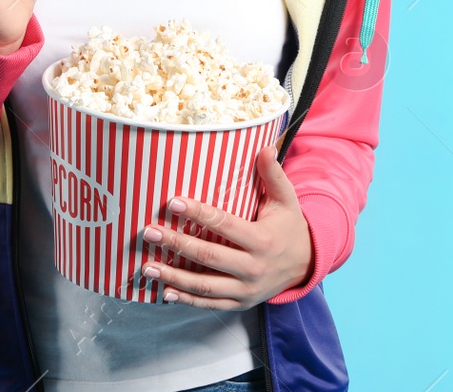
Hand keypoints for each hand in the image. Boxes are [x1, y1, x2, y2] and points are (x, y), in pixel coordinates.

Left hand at [138, 146, 313, 308]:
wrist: (306, 265)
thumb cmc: (290, 227)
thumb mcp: (287, 200)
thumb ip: (274, 175)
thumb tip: (265, 147)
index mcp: (263, 241)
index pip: (224, 225)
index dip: (198, 214)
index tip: (173, 202)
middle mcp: (254, 268)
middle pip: (208, 257)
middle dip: (176, 244)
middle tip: (149, 232)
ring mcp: (246, 290)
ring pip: (204, 286)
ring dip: (173, 277)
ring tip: (147, 267)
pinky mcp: (240, 303)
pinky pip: (210, 304)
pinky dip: (187, 300)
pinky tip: (165, 292)